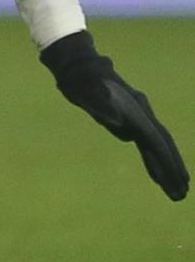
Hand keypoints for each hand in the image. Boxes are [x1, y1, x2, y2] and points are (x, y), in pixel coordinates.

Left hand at [41, 30, 187, 199]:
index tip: (179, 180)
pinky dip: (153, 161)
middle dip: (173, 169)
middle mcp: (141, 114)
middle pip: (162, 145)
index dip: (167, 160)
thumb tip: (118, 123)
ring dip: (166, 169)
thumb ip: (100, 104)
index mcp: (135, 110)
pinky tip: (157, 177)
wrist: (78, 67)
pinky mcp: (129, 122)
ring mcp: (137, 118)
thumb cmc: (80, 78)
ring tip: (177, 193)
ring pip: (156, 147)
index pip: (155, 140)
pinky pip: (146, 146)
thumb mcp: (85, 90)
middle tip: (182, 194)